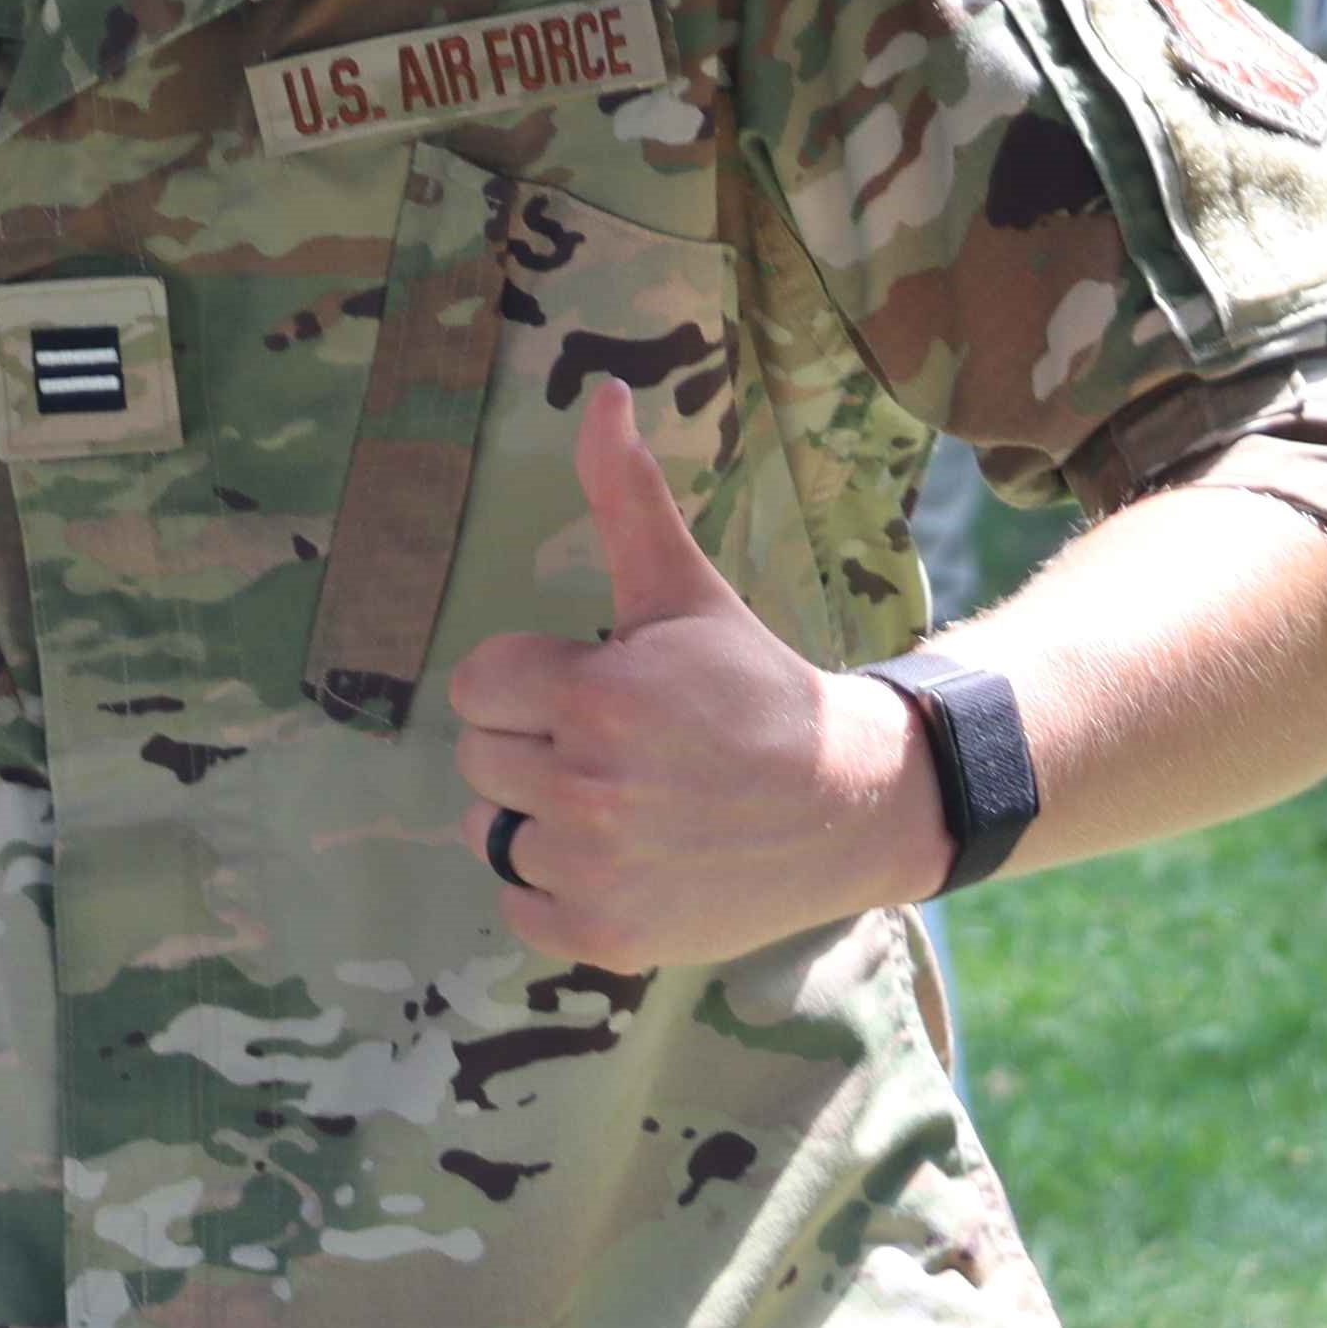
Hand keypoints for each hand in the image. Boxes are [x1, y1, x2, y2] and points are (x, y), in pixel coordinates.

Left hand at [448, 382, 946, 969]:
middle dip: (531, 744)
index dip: (527, 680)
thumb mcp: (682, 590)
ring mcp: (598, 871)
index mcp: (596, 699)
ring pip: (494, 834)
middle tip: (611, 745)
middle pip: (478, 760)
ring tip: (615, 800)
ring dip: (538, 818)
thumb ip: (624, 496)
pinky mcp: (609, 937)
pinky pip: (520, 907)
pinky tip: (620, 858)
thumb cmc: (752, 687)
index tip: (589, 685)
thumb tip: (600, 390)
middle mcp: (589, 790)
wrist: (849, 804)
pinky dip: (555, 890)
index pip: (477, 685)